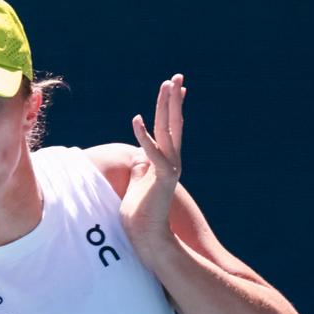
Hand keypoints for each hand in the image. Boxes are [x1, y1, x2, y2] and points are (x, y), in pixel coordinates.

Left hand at [120, 74, 185, 247]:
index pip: (169, 129)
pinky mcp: (162, 179)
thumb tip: (138, 157)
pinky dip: (144, 136)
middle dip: (174, 99)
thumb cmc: (139, 214)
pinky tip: (136, 119)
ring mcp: (169, 169)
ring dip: (167, 106)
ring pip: (169, 131)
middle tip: (177, 76)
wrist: (147, 237)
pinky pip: (153, 154)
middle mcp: (171, 162)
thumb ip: (141, 167)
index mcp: (165, 161)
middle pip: (173, 123)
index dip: (173, 108)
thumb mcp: (138, 183)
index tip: (177, 88)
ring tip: (168, 84)